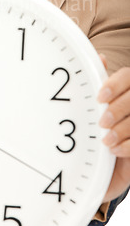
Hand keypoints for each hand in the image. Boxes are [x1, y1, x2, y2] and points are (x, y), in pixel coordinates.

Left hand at [97, 55, 129, 202]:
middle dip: (118, 109)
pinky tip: (115, 150)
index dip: (115, 84)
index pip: (128, 75)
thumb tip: (101, 58)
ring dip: (122, 129)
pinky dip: (128, 145)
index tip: (100, 98)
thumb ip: (101, 83)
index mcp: (127, 89)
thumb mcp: (99, 108)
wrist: (105, 168)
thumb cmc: (102, 131)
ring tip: (105, 140)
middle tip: (102, 122)